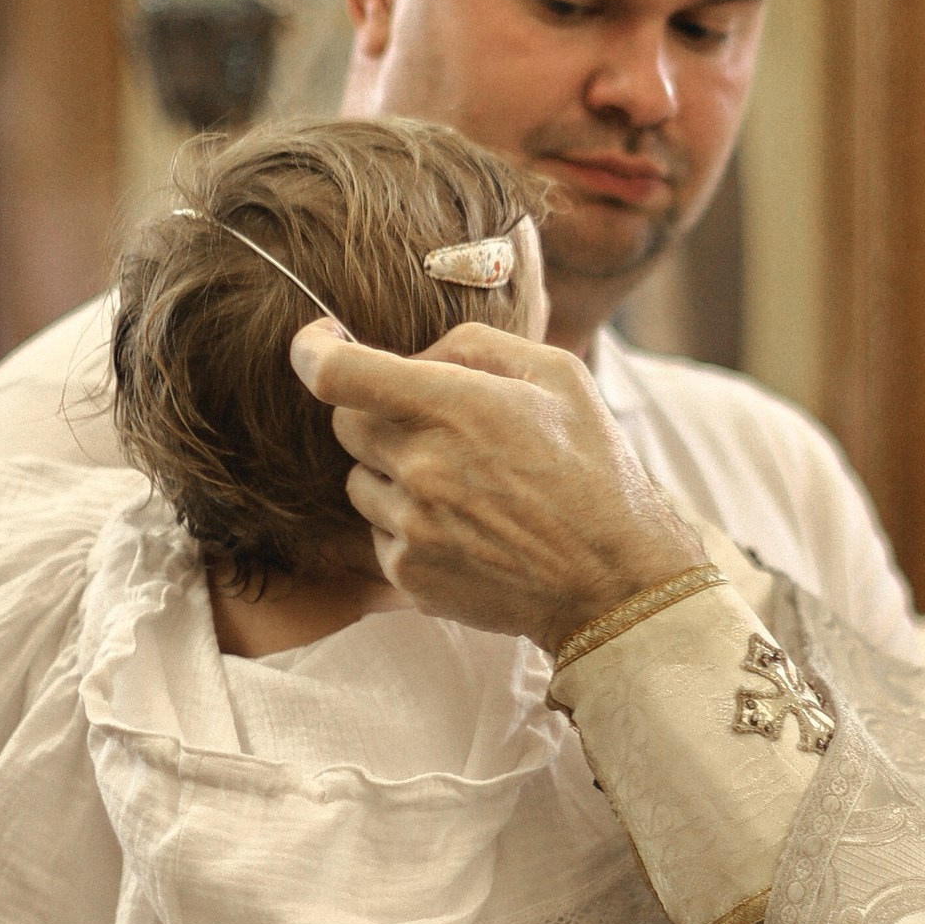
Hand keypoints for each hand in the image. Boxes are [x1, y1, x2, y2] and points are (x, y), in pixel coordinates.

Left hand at [290, 318, 705, 652]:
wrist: (613, 580)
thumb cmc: (593, 468)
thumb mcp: (558, 376)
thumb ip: (477, 345)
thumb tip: (416, 355)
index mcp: (456, 407)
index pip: (338, 373)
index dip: (311, 349)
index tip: (317, 343)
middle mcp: (423, 467)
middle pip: (346, 424)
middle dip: (377, 414)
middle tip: (435, 426)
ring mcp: (411, 526)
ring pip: (359, 481)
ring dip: (392, 474)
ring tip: (460, 485)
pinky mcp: (409, 573)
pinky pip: (378, 533)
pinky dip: (408, 525)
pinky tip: (464, 528)